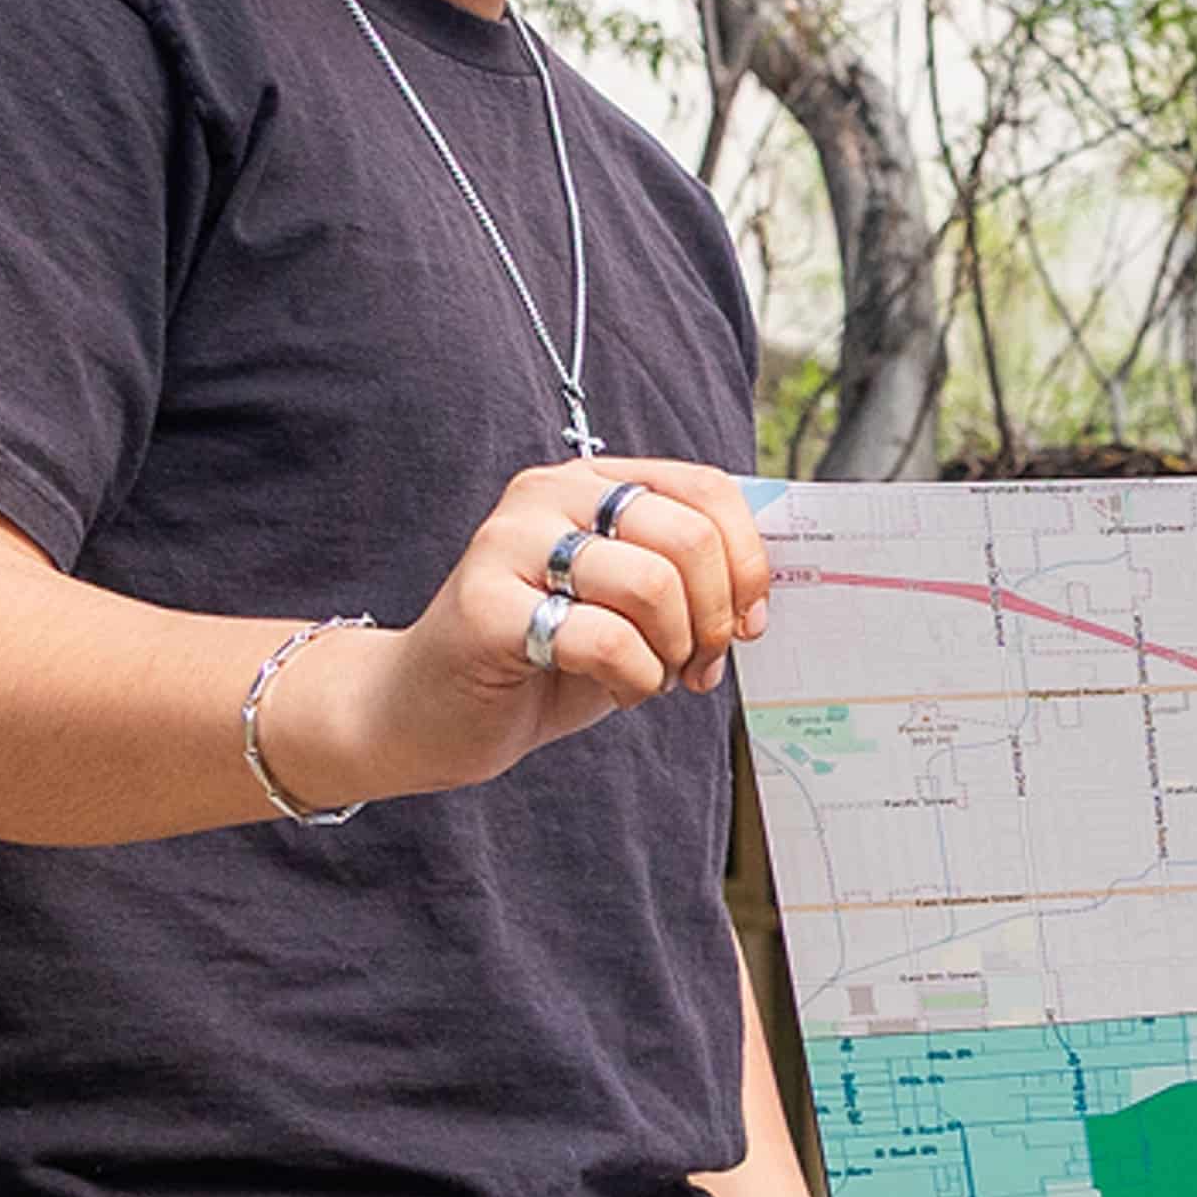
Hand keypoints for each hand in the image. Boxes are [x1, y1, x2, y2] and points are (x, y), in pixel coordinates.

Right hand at [273, 458, 778, 807]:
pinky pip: (603, 637)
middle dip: (714, 615)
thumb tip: (765, 590)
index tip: (750, 622)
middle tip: (698, 663)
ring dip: (671, 651)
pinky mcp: (483, 605)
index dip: (748, 560)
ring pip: (651, 584)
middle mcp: (548, 496)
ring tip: (648, 675)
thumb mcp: (631, 608)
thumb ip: (687, 579)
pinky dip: (633, 678)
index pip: (706, 488)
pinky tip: (614, 688)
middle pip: (687, 535)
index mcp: (592, 482)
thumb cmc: (544, 659)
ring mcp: (508, 543)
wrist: (431, 714)